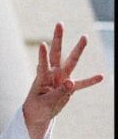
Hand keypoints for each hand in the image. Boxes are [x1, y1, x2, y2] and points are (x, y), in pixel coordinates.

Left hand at [22, 23, 103, 138]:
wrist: (38, 114)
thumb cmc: (37, 107)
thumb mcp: (45, 103)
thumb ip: (59, 93)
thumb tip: (72, 83)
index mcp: (42, 78)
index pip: (42, 64)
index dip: (42, 55)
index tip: (42, 44)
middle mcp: (52, 74)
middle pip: (56, 54)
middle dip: (58, 39)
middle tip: (59, 24)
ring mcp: (61, 79)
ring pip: (71, 62)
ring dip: (77, 50)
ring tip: (84, 37)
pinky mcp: (69, 88)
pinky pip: (81, 84)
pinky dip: (90, 81)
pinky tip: (101, 76)